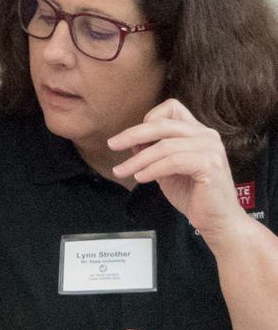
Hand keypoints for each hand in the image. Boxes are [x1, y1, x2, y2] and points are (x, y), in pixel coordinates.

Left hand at [108, 98, 243, 238]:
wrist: (218, 221)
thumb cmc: (193, 195)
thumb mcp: (167, 169)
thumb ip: (153, 153)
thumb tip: (131, 142)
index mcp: (198, 131)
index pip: (171, 108)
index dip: (149, 119)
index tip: (131, 138)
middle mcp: (206, 135)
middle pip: (163, 125)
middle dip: (133, 134)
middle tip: (112, 145)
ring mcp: (210, 148)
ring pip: (164, 146)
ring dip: (138, 159)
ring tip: (122, 171)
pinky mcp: (210, 165)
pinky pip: (172, 162)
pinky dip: (152, 169)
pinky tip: (140, 178)